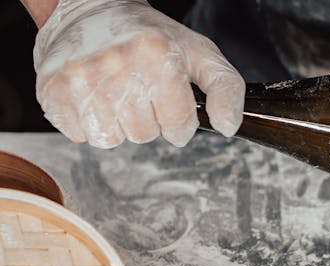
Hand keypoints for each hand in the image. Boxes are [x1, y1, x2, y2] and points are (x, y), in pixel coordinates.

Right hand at [33, 0, 244, 148]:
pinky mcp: (53, 89)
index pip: (179, 125)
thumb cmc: (151, 36)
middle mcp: (117, 65)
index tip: (170, 102)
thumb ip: (226, 89)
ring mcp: (81, 78)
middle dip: (148, 120)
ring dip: (119, 124)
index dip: (179, 121)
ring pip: (112, 140)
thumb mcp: (200, 54)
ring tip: (118, 93)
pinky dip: (90, 122)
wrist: (91, 9)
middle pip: (144, 135)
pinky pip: (81, 135)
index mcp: (157, 55)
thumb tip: (228, 126)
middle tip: (140, 90)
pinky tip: (95, 96)